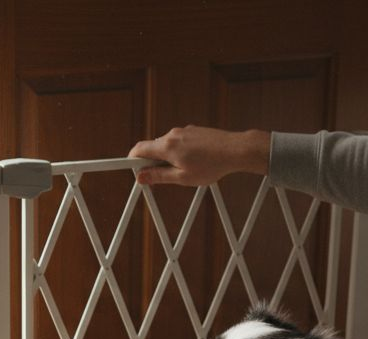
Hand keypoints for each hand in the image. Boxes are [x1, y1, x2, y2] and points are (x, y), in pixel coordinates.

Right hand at [127, 125, 270, 185]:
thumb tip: (141, 177)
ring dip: (167, 158)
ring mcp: (183, 131)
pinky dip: (179, 152)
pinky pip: (178, 142)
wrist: (235, 150)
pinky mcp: (193, 130)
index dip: (132, 160)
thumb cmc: (211, 166)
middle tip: (159, 179)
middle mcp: (172, 135)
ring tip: (183, 172)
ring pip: (167, 145)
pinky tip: (193, 162)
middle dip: (151, 163)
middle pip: (152, 148)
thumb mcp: (183, 178)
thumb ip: (160, 177)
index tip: (133, 170)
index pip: (139, 149)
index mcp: (167, 146)